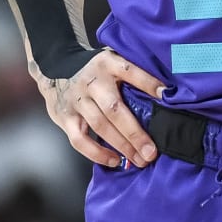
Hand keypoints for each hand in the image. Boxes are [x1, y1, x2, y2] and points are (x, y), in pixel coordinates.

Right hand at [35, 48, 167, 168]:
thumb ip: (132, 72)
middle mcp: (92, 81)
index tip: (166, 95)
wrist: (55, 66)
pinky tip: (114, 160)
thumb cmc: (95, 70)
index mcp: (107, 63)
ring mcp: (77, 100)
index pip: (130, 71)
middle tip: (152, 152)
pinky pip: (79, 140)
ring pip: (100, 126)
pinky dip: (96, 153)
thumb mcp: (112, 61)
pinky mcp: (65, 117)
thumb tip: (166, 93)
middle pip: (114, 109)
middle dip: (135, 133)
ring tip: (140, 160)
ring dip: (121, 146)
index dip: (148, 82)